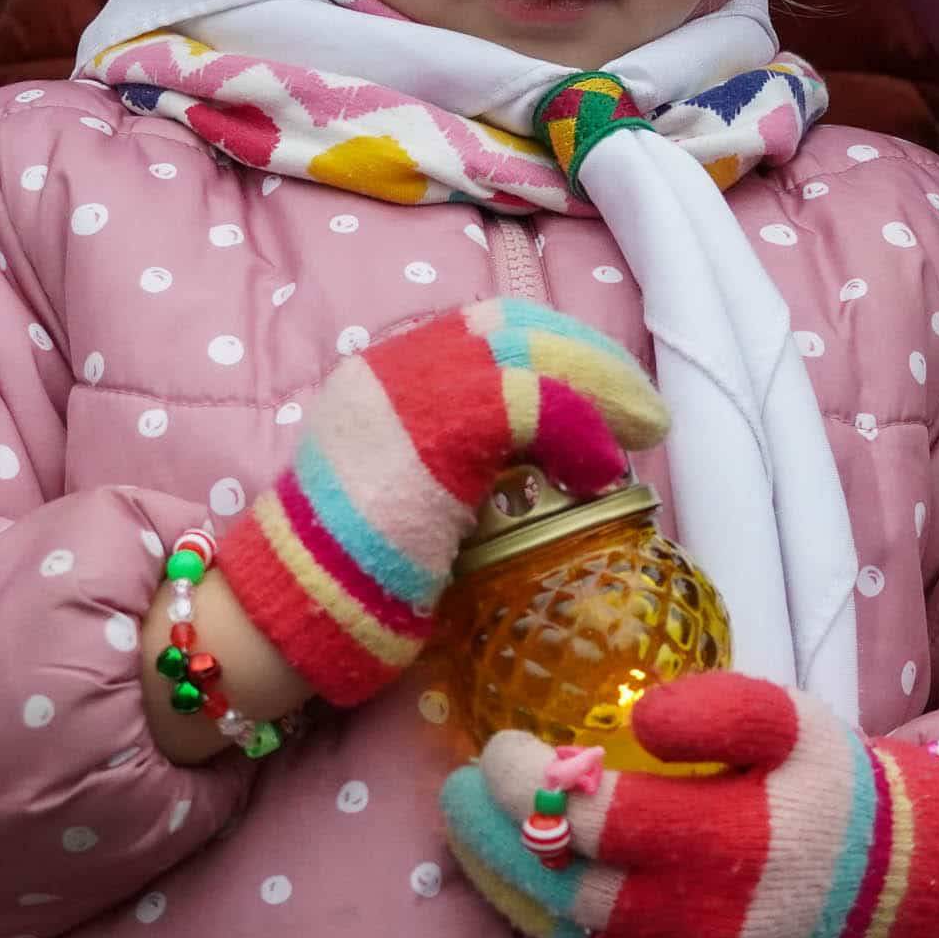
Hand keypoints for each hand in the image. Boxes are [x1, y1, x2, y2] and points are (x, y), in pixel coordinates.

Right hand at [213, 298, 667, 706]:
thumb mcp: (405, 490)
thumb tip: (537, 453)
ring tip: (644, 429)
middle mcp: (396, 368)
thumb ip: (456, 457)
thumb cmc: (354, 572)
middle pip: (516, 329)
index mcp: (385, 373)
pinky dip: (579, 432)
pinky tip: (601, 469)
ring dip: (603, 391)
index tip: (607, 384)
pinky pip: (531, 407)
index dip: (560, 345)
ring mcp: (411, 395)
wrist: (295, 609)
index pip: (489, 328)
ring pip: (532, 358)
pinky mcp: (436, 435)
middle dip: (593, 361)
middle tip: (644, 408)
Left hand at [439, 674, 938, 937]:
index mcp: (731, 838)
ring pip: (567, 929)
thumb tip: (640, 717)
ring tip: (468, 829)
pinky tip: (519, 876)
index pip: (596, 817)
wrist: (896, 893)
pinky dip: (545, 918)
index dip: (529, 783)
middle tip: (457, 789)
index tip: (502, 742)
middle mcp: (703, 915)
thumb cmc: (830, 789)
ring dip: (504, 880)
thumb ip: (722, 708)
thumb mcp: (795, 720)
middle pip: (564, 880)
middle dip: (495, 834)